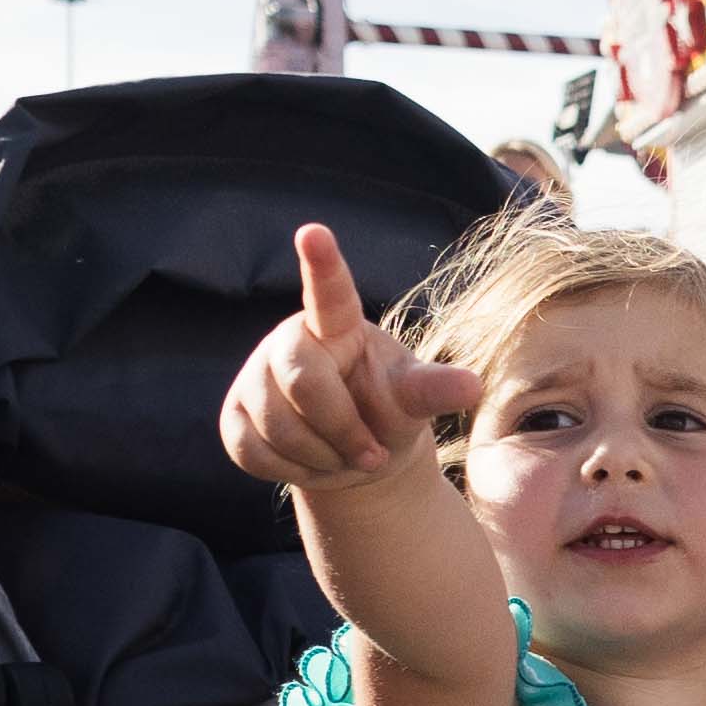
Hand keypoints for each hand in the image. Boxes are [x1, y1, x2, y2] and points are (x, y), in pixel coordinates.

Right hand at [224, 223, 480, 492]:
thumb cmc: (386, 410)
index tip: (313, 232)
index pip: (330, 292)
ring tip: (345, 456)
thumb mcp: (414, 397)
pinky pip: (256, 452)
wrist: (354, 455)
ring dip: (322, 457)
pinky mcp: (233, 416)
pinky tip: (313, 464)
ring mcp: (255, 377)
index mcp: (338, 324)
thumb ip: (434, 388)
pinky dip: (294, 472)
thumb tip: (472, 386)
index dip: (321, 264)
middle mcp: (289, 340)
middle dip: (343, 430)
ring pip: (277, 427)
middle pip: (304, 383)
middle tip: (371, 454)